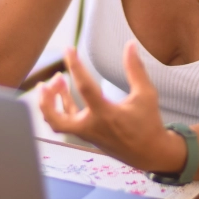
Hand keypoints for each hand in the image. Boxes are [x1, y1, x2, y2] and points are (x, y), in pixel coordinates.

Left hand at [37, 42, 184, 172]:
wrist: (150, 153)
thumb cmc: (148, 123)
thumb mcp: (146, 94)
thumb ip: (136, 69)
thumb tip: (130, 45)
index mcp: (106, 114)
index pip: (84, 87)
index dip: (75, 65)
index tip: (69, 49)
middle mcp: (91, 126)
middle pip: (56, 119)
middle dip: (47, 99)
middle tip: (53, 78)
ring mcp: (86, 133)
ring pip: (56, 123)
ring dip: (50, 103)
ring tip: (56, 81)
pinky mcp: (86, 136)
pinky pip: (66, 122)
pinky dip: (61, 107)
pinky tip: (63, 91)